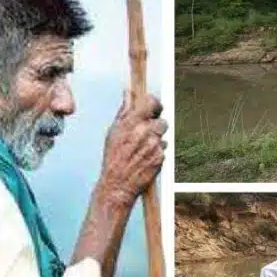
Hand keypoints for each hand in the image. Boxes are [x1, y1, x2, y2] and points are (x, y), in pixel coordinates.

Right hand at [98, 92, 167, 206]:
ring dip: (156, 140)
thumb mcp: (114, 131)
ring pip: (163, 136)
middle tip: (144, 135)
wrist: (117, 184)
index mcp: (132, 122)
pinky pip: (163, 149)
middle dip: (155, 126)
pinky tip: (145, 159)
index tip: (153, 107)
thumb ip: (124, 110)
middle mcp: (145, 132)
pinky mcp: (161, 157)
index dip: (154, 104)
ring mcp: (154, 145)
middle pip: (161, 121)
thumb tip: (128, 92)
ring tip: (142, 149)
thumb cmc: (114, 158)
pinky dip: (157, 152)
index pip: (151, 102)